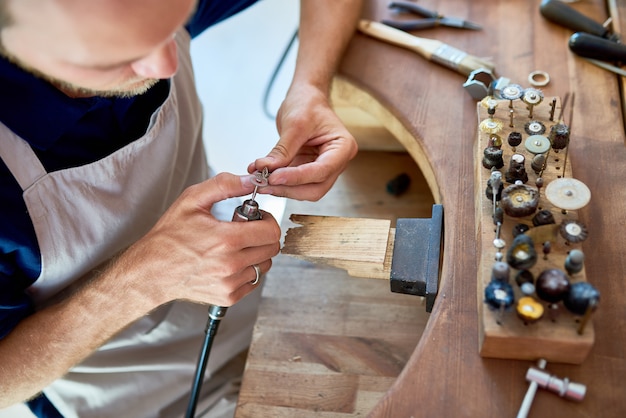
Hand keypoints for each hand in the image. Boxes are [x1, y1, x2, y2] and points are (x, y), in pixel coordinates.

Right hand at [122, 173, 280, 306]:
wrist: (151, 271)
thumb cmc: (169, 237)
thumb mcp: (192, 200)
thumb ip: (224, 185)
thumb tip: (251, 181)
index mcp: (226, 239)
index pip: (271, 231)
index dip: (268, 220)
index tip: (258, 218)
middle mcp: (230, 265)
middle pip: (272, 249)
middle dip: (263, 235)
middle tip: (245, 230)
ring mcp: (230, 283)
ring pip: (265, 265)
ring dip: (257, 253)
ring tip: (235, 247)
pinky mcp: (228, 297)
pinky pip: (254, 281)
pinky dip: (248, 271)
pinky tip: (230, 262)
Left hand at [249, 84, 356, 200]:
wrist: (306, 97)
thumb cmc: (308, 103)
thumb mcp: (295, 123)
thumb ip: (282, 150)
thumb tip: (266, 169)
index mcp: (343, 147)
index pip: (321, 170)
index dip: (297, 177)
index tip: (274, 177)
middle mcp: (336, 161)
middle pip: (316, 188)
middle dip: (289, 188)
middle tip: (264, 184)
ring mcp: (323, 167)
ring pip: (305, 190)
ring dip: (283, 188)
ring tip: (260, 181)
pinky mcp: (309, 169)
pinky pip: (296, 183)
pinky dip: (280, 183)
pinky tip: (264, 178)